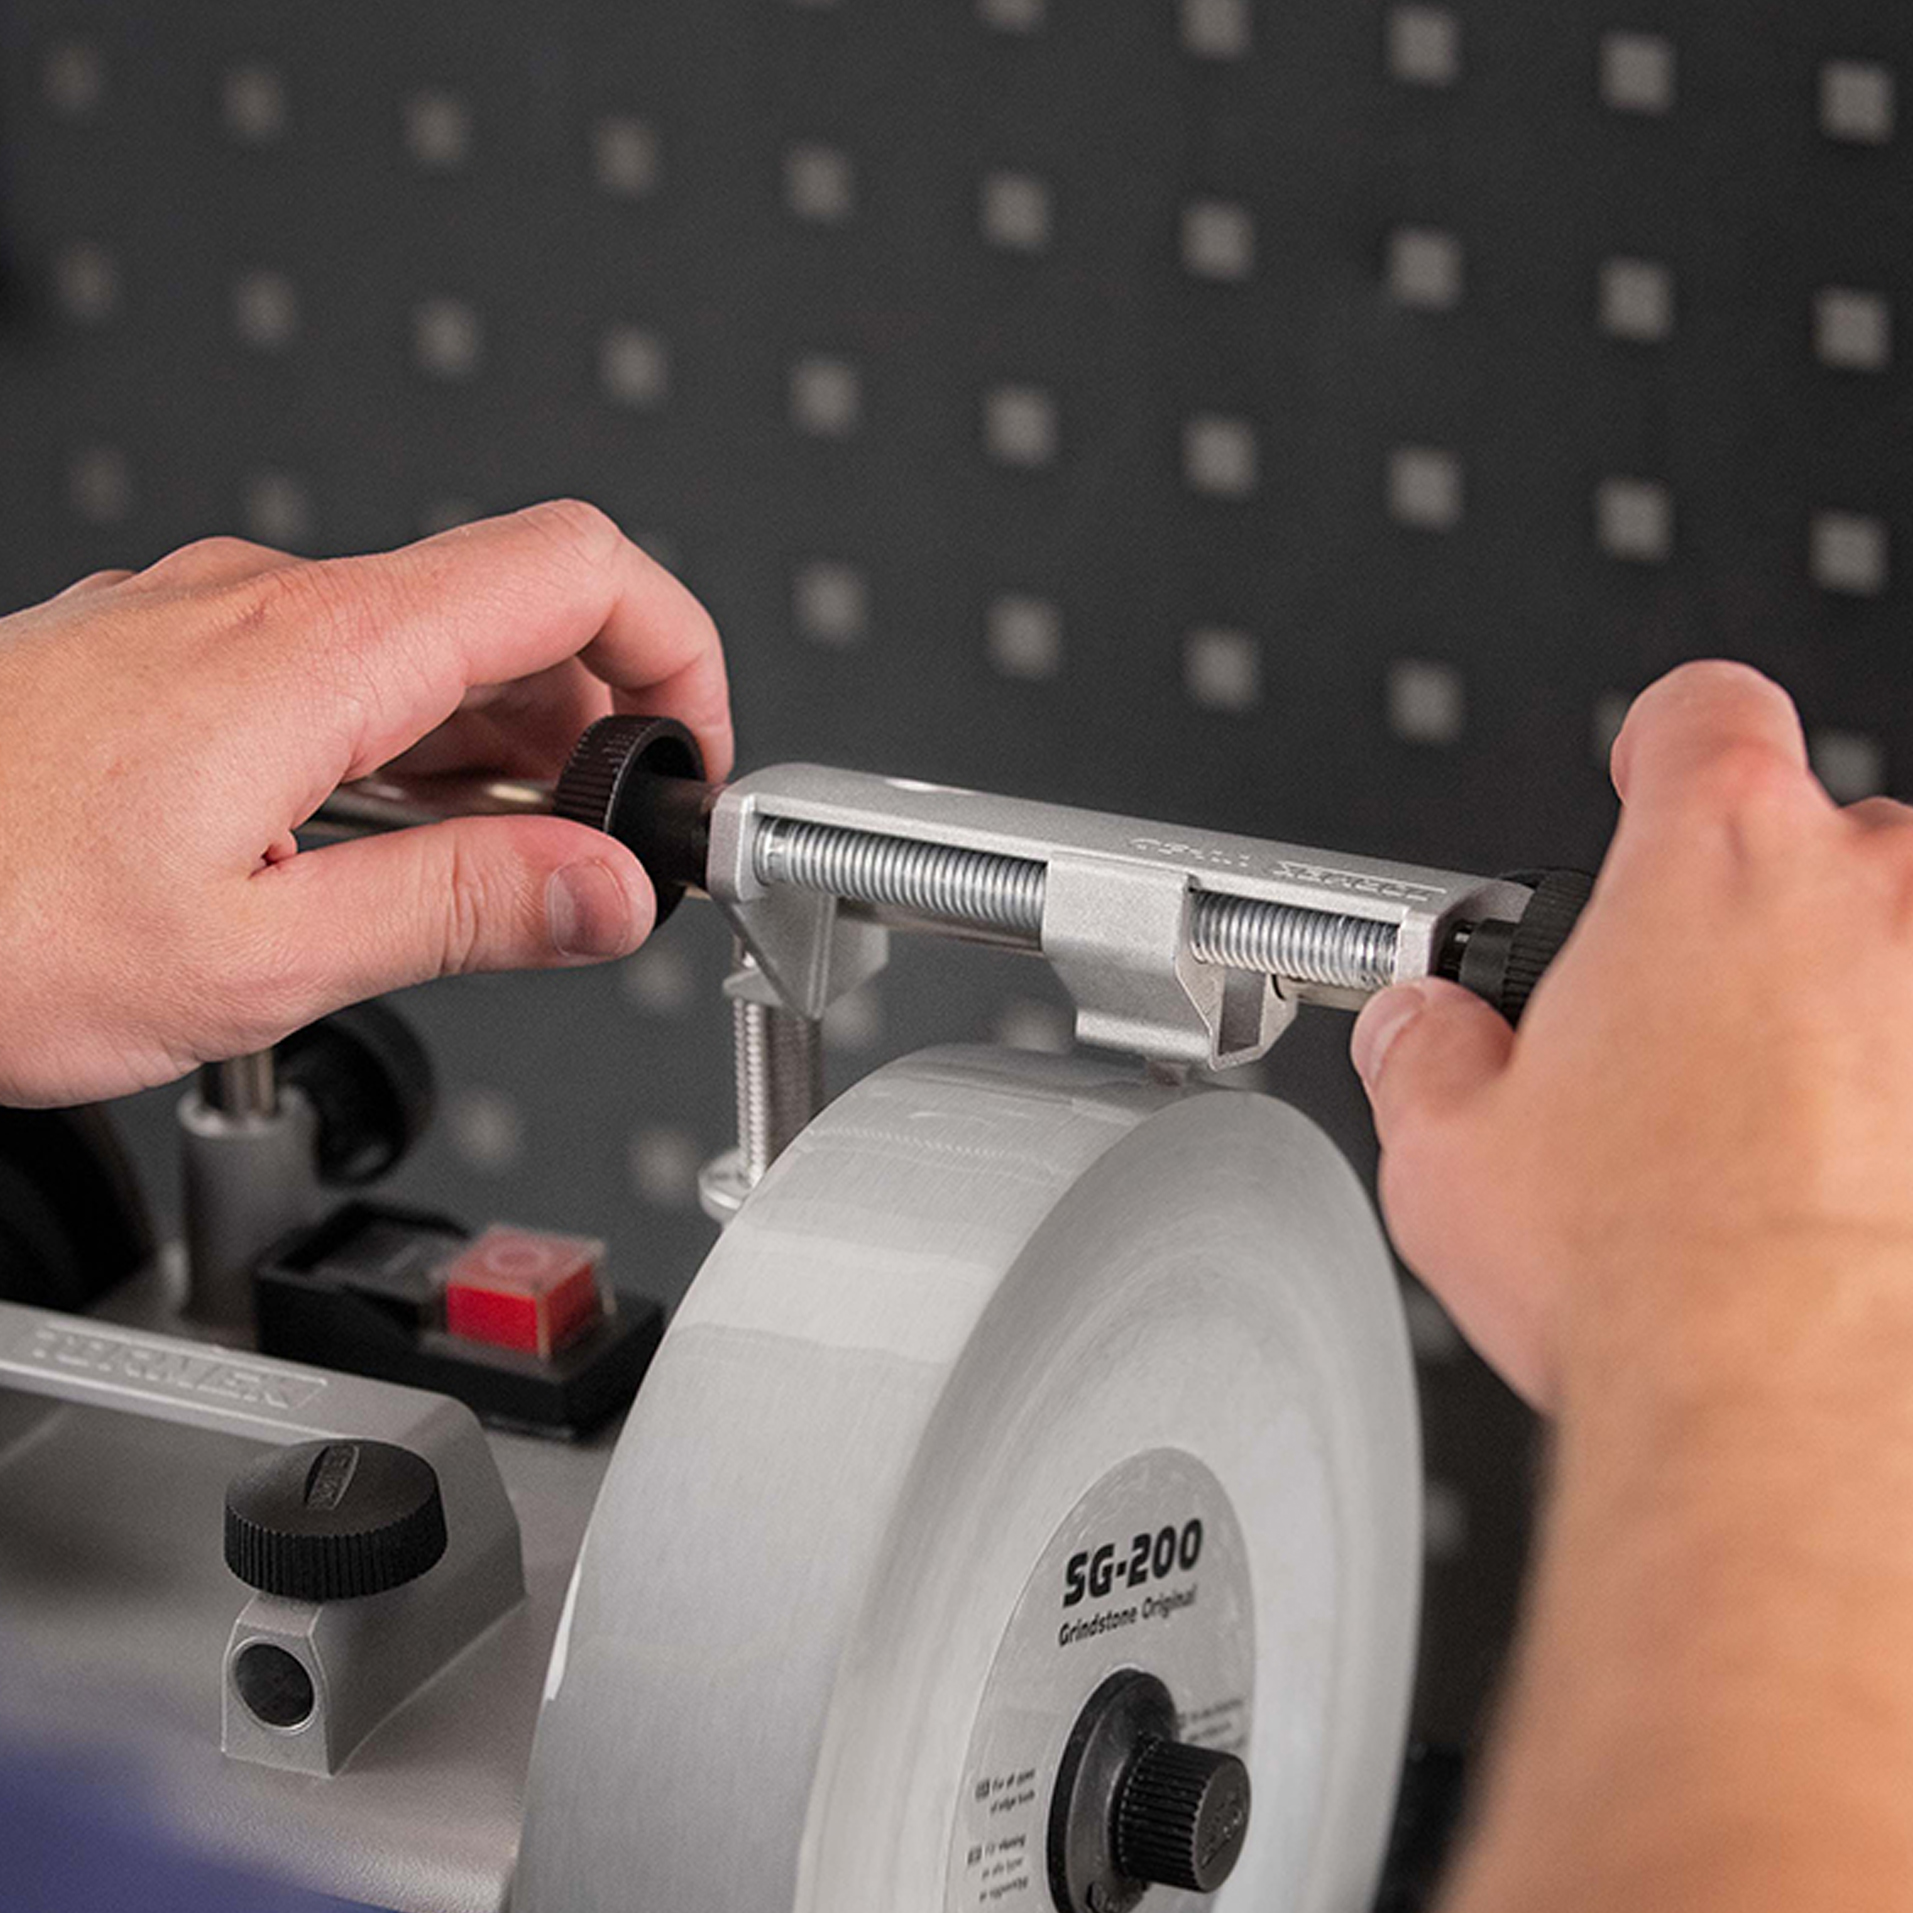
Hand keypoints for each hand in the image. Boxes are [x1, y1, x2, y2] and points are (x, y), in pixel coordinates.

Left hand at [0, 501, 730, 1106]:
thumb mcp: (257, 957)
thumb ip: (462, 907)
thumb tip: (606, 890)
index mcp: (318, 654)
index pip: (577, 571)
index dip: (678, 653)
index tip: (694, 761)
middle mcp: (268, 605)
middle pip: (514, 609)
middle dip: (596, 730)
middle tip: (600, 859)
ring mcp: (210, 622)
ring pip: (425, 648)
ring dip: (499, 752)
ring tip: (491, 877)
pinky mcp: (168, 661)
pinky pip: (338, 672)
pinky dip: (407, 751)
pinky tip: (383, 846)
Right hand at [1350, 661, 1912, 1409]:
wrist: (1791, 1415)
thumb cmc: (1642, 1272)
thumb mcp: (1446, 1148)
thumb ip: (1424, 1049)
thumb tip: (1421, 1029)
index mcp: (1717, 860)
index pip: (1704, 717)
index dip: (1667, 748)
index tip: (1652, 782)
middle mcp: (1877, 900)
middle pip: (1827, 841)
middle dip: (1762, 922)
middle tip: (1689, 1037)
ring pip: (1911, 960)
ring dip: (1860, 1014)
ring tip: (1781, 1136)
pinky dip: (1900, 1113)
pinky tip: (1854, 1197)